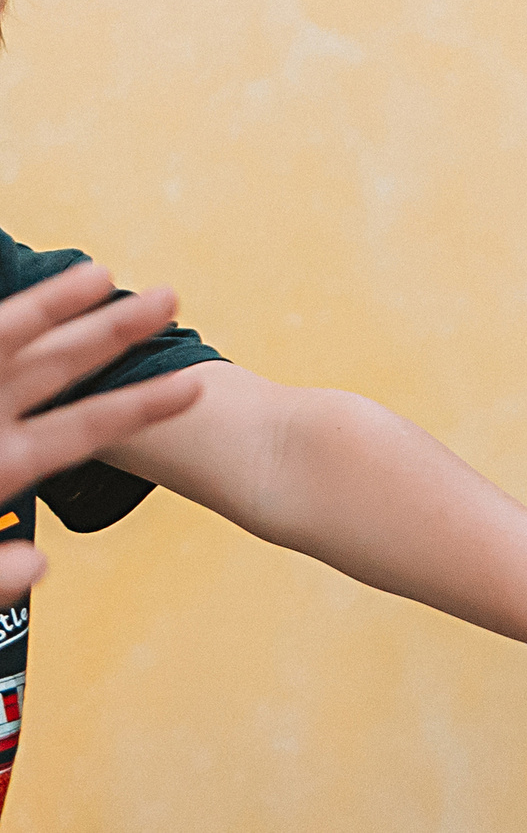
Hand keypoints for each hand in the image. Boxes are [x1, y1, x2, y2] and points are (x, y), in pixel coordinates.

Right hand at [0, 263, 204, 600]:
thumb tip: (38, 567)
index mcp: (0, 465)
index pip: (78, 430)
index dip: (136, 405)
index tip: (194, 385)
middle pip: (52, 369)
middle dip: (110, 333)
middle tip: (174, 297)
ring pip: (7, 345)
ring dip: (49, 308)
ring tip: (103, 273)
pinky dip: (17, 323)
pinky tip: (55, 294)